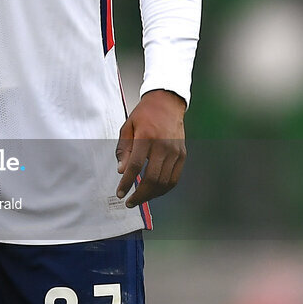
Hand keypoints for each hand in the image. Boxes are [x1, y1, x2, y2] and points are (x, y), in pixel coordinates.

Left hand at [115, 90, 185, 207]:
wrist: (167, 102)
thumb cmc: (145, 114)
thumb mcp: (128, 127)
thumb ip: (123, 149)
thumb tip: (122, 171)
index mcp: (146, 137)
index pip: (136, 166)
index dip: (127, 183)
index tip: (120, 193)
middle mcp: (163, 145)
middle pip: (152, 178)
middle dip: (140, 194)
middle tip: (130, 201)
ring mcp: (175, 151)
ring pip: (164, 181)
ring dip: (151, 194)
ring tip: (140, 198)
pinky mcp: (182, 155)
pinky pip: (174, 178)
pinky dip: (164, 188)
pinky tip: (154, 191)